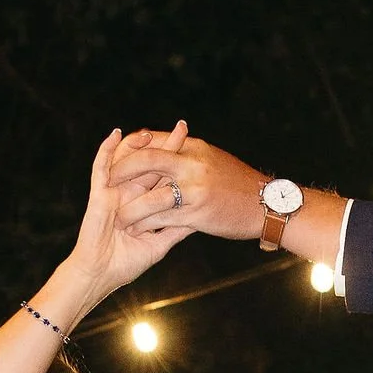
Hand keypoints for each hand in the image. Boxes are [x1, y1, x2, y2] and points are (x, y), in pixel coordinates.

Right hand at [55, 127, 193, 307]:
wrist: (101, 275)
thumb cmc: (126, 263)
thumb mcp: (159, 245)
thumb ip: (177, 229)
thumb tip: (200, 217)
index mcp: (146, 203)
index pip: (166, 176)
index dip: (180, 161)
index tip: (201, 148)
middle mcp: (131, 192)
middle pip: (151, 161)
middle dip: (166, 144)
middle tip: (184, 127)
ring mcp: (115, 190)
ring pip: (127, 158)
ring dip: (139, 142)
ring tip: (153, 130)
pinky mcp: (99, 193)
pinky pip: (101, 167)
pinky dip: (107, 149)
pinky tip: (116, 133)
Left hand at [121, 133, 268, 243]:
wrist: (266, 204)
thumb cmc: (237, 183)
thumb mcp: (210, 159)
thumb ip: (183, 153)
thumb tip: (155, 144)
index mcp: (192, 147)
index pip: (150, 141)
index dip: (127, 151)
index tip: (112, 162)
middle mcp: (191, 164)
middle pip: (144, 161)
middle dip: (120, 173)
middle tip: (105, 186)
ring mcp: (195, 189)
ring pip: (151, 195)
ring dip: (130, 208)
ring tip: (117, 217)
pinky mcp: (198, 213)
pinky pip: (164, 219)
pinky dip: (147, 225)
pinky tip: (136, 230)